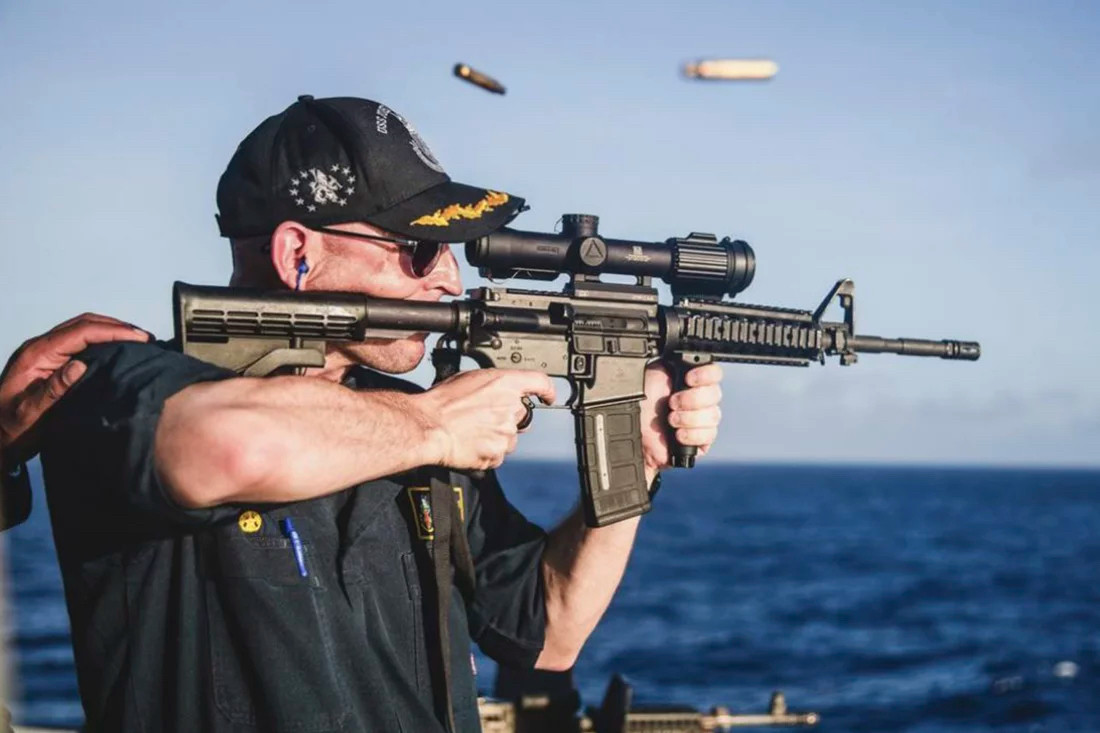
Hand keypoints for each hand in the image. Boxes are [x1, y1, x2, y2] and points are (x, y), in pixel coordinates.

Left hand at [0, 313, 149, 459]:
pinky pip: (80, 343)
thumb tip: (80, 365)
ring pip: (82, 330)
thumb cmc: (10, 429)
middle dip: (115, 327)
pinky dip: (102, 341)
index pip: (80, 332)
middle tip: (144, 337)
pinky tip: (118, 350)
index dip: (111, 331)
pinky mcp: (51, 362)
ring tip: (137, 340)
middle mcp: (40, 348)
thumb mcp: (29, 413)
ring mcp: (45, 354)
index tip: (138, 338)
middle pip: (83, 324)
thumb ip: (53, 389)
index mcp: (35, 355)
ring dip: (110, 331)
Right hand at [414, 369, 555, 470]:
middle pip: (521, 414)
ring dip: (496, 437)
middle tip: (484, 418)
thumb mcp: (469, 379)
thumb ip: (492, 385)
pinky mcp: (498, 453)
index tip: (548, 397)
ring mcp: (506, 432)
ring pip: (510, 437)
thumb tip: (497, 390)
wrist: (429, 426)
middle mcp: (511, 407)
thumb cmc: (442, 402)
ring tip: (472, 432)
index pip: (540, 383)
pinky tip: (471, 444)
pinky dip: (487, 452)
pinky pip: (498, 454)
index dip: (547, 390)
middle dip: (507, 418)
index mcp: (505, 383)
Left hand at [639, 362, 723, 470]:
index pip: (714, 373)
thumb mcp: (653, 374)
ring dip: (690, 418)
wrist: (633, 430)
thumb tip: (684, 356)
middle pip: (715, 394)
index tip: (689, 379)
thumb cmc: (641, 402)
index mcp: (692, 380)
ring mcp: (702, 419)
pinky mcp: (700, 440)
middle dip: (692, 399)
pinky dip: (692, 434)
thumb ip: (672, 364)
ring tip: (671, 420)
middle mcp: (700, 398)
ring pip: (713, 416)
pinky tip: (678, 434)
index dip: (705, 375)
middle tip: (672, 402)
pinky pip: (708, 435)